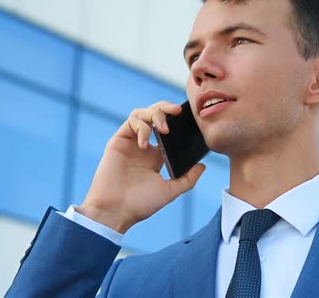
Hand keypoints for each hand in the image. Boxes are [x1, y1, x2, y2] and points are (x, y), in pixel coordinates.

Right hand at [77, 101, 205, 232]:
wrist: (116, 210)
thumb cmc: (140, 204)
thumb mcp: (170, 191)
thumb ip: (187, 179)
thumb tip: (202, 166)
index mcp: (155, 156)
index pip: (168, 130)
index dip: (177, 122)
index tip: (190, 120)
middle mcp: (143, 147)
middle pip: (154, 116)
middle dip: (166, 108)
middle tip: (178, 111)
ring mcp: (130, 142)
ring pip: (142, 114)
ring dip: (155, 114)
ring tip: (164, 128)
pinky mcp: (118, 141)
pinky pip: (131, 122)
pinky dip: (141, 127)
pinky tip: (145, 144)